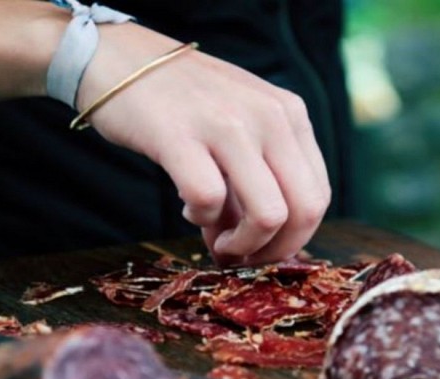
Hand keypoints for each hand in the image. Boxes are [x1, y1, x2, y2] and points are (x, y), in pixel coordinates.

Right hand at [77, 24, 331, 265]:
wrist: (120, 60)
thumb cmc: (183, 102)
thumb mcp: (240, 125)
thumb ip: (258, 178)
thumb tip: (259, 245)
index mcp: (290, 115)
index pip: (318, 195)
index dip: (294, 237)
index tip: (263, 249)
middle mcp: (269, 116)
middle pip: (304, 210)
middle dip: (274, 250)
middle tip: (243, 257)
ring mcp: (228, 125)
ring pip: (268, 215)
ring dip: (242, 245)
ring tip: (216, 241)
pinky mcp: (181, 137)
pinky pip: (209, 201)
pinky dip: (201, 218)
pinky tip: (188, 208)